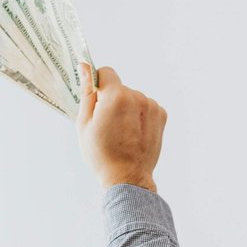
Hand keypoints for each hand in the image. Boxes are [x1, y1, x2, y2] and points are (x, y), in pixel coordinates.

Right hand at [77, 63, 165, 192]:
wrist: (127, 179)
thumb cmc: (101, 154)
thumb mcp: (84, 123)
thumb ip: (86, 92)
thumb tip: (84, 67)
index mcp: (116, 97)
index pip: (106, 73)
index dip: (97, 85)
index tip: (96, 102)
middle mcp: (138, 97)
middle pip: (120, 88)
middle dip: (111, 100)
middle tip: (106, 126)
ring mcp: (152, 106)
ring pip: (133, 97)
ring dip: (126, 108)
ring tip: (121, 133)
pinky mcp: (161, 116)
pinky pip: (145, 107)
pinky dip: (138, 116)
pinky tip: (133, 134)